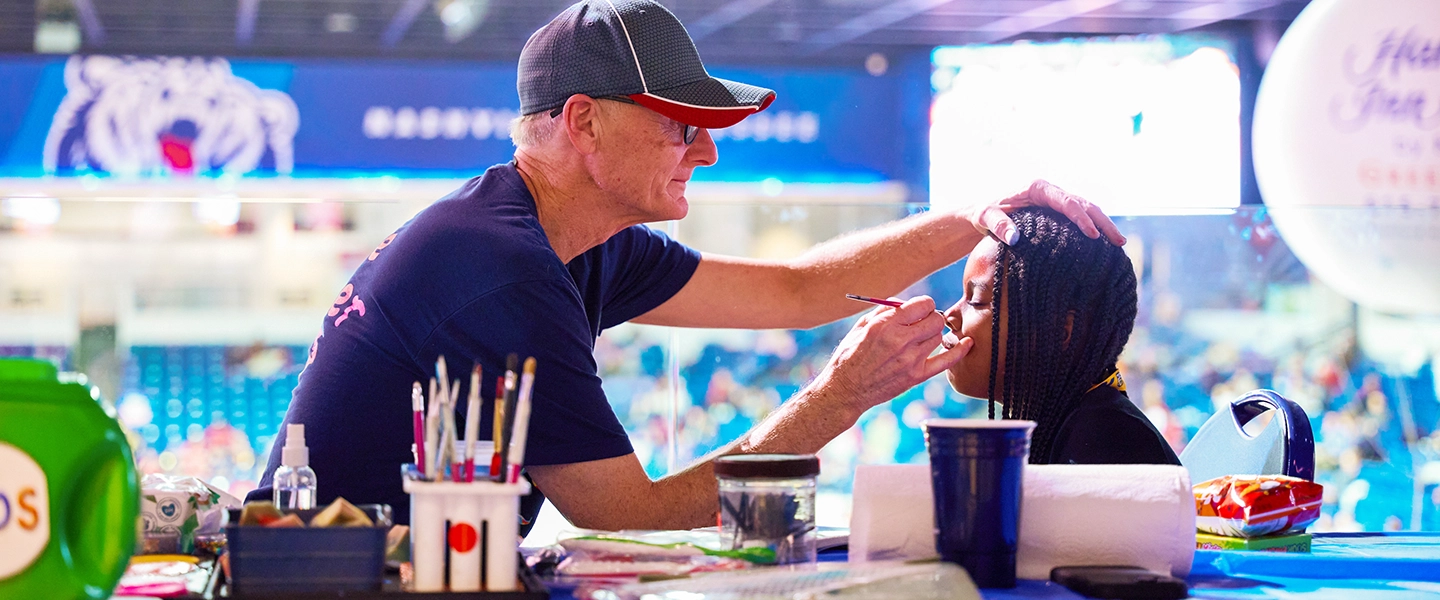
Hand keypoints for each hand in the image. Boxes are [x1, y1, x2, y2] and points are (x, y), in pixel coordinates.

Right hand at [811, 296, 972, 414]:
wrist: (845, 389)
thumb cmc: (849, 355)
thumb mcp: (861, 327)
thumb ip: (884, 312)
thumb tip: (905, 303)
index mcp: (886, 324)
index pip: (923, 304)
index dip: (924, 305)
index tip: (920, 310)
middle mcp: (901, 340)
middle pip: (936, 319)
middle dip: (932, 317)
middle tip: (923, 323)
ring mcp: (910, 359)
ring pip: (939, 336)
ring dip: (935, 334)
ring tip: (924, 338)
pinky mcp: (916, 376)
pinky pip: (947, 361)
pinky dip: (960, 350)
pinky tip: (967, 343)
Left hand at [964, 179, 1125, 245]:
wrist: (982, 214)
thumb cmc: (983, 214)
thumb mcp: (985, 218)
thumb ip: (998, 225)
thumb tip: (1016, 239)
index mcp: (1037, 188)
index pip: (1067, 202)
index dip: (1082, 218)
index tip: (1093, 236)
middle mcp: (1051, 192)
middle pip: (1084, 204)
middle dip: (1102, 222)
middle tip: (1118, 242)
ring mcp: (1056, 202)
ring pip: (1087, 210)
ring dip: (1103, 225)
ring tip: (1119, 244)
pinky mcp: (1057, 213)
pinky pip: (1080, 218)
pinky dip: (1094, 228)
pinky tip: (1104, 245)